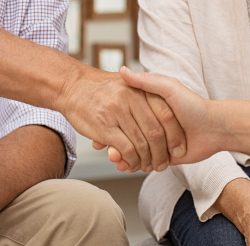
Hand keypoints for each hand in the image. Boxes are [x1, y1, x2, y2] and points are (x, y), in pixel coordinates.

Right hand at [55, 65, 185, 171]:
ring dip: (148, 160)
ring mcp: (118, 112)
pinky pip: (127, 149)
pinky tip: (131, 165)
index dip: (175, 135)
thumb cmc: (101, 88)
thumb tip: (167, 111)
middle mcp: (132, 98)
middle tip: (163, 164)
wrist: (71, 85)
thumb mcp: (127, 82)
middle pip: (156, 132)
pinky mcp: (105, 127)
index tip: (178, 149)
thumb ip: (147, 90)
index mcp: (141, 88)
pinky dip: (132, 161)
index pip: (166, 115)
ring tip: (148, 167)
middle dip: (162, 153)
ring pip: (142, 143)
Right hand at [104, 67, 218, 169]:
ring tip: (112, 158)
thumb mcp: (168, 88)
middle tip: (102, 147)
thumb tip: (122, 71)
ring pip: (133, 150)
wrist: (217, 128)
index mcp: (150, 106)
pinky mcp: (164, 157)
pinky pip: (144, 162)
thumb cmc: (193, 105)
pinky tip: (123, 165)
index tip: (98, 123)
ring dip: (121, 156)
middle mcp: (152, 123)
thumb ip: (146, 81)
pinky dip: (133, 165)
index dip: (112, 120)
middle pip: (127, 135)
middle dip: (114, 142)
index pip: (125, 115)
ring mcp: (157, 141)